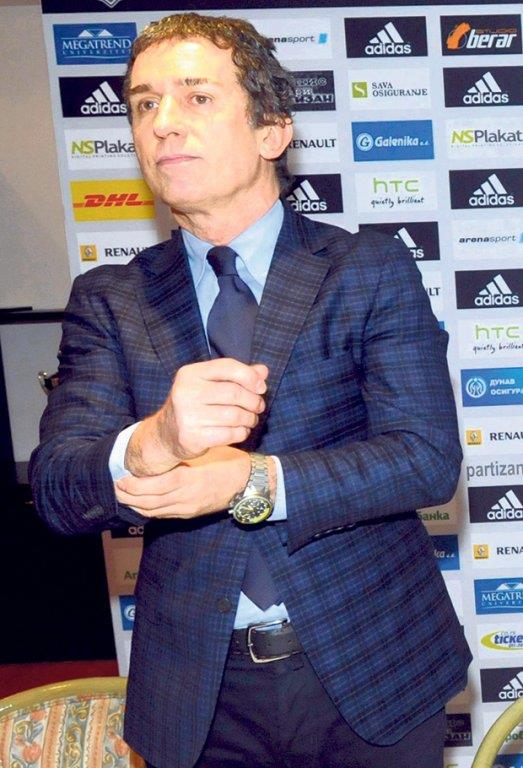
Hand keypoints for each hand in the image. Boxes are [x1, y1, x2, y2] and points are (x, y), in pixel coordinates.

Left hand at [115, 447, 253, 518]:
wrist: (249, 482)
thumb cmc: (228, 461)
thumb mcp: (204, 453)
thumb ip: (182, 455)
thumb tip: (159, 451)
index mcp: (188, 480)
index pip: (153, 487)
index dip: (134, 485)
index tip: (122, 477)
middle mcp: (186, 498)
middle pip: (149, 503)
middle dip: (129, 496)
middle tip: (116, 487)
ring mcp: (188, 509)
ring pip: (154, 512)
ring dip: (136, 505)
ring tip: (124, 496)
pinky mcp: (191, 514)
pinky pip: (165, 515)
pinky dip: (150, 510)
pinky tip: (142, 504)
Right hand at [125, 359, 267, 475]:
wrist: (166, 434)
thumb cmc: (194, 405)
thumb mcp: (210, 384)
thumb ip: (235, 376)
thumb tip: (263, 371)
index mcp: (190, 373)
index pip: (227, 367)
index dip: (250, 376)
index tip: (261, 387)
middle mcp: (186, 392)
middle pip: (234, 393)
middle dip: (253, 401)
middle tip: (258, 406)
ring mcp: (188, 416)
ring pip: (234, 415)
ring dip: (249, 418)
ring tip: (250, 419)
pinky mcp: (193, 437)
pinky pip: (229, 434)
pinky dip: (241, 432)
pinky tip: (240, 430)